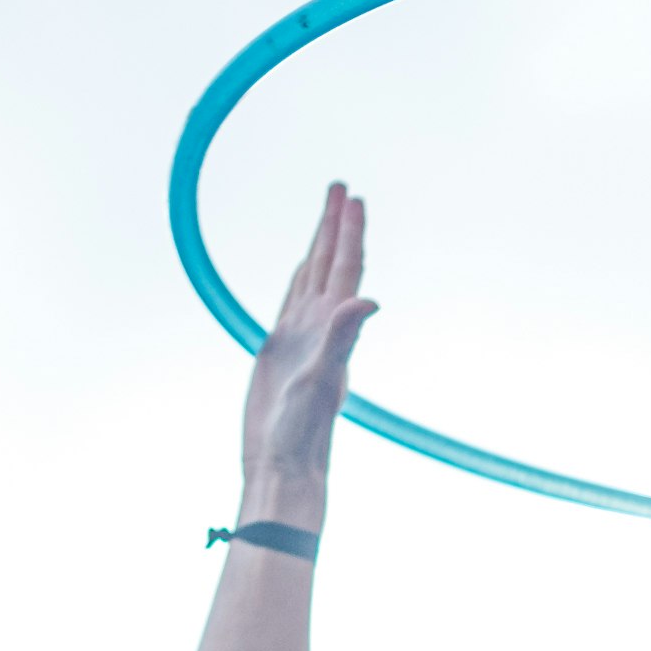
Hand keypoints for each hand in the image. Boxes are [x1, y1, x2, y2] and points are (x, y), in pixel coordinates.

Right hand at [240, 185, 375, 509]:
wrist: (283, 464)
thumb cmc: (302, 431)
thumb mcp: (321, 380)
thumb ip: (342, 338)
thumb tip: (369, 301)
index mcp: (333, 328)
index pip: (345, 268)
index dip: (349, 232)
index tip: (352, 196)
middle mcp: (321, 327)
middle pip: (330, 263)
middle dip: (335, 224)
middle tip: (340, 186)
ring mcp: (302, 337)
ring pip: (311, 278)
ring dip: (319, 245)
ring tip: (326, 215)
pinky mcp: (281, 350)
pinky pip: (291, 300)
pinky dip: (297, 277)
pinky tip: (299, 269)